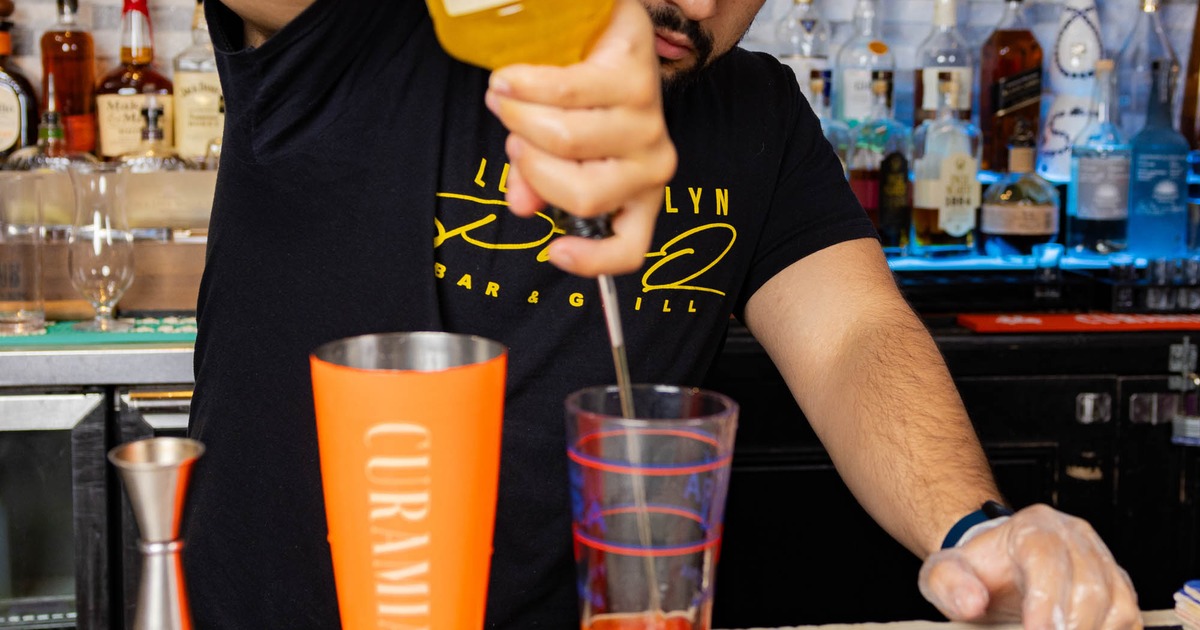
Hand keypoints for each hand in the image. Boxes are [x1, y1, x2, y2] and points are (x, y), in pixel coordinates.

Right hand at [484, 0, 675, 277]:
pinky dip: (524, 85)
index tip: (554, 250)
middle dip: (531, 165)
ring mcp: (649, 123)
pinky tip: (508, 79)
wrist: (607, 36)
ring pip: (567, 140)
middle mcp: (653, 165)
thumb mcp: (557, 153)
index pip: (630, 247)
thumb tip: (520, 205)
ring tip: (506, 96)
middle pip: (582, 194)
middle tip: (513, 135)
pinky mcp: (636, 79)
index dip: (593, 261)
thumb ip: (537, 183)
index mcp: (638, 194)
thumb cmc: (585, 103)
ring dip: (520, 116)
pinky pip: (565, 92)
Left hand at [918, 504, 1140, 628]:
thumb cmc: (976, 572)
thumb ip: (950, 585)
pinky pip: (1130, 619)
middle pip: (1089, 585)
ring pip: (1116, 604)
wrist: (999, 570)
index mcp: (1033, 527)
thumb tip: (972, 604)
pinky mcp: (1119, 588)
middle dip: (1071, 628)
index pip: (1046, 559)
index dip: (1044, 601)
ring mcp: (1103, 562)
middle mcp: (1076, 538)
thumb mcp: (944, 573)